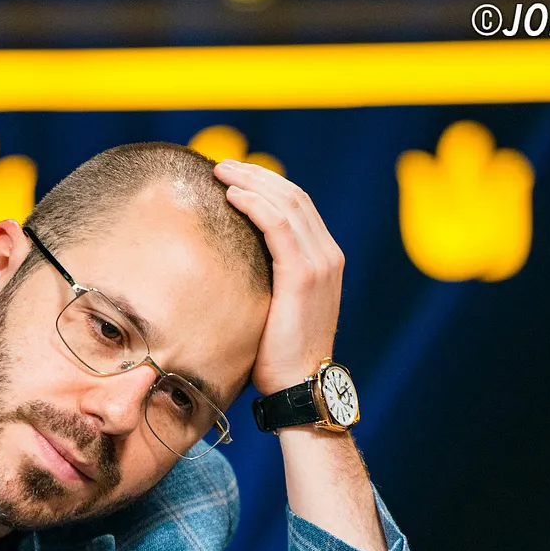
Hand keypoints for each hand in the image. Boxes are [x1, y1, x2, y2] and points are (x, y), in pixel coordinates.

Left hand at [214, 159, 344, 396]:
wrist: (300, 385)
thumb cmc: (280, 355)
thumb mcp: (276, 307)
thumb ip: (267, 280)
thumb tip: (231, 266)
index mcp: (325, 260)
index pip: (298, 206)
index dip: (267, 185)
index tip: (236, 176)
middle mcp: (328, 256)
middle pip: (293, 196)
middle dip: (257, 175)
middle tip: (224, 165)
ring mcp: (320, 264)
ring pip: (287, 203)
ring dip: (252, 182)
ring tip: (222, 172)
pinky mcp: (303, 275)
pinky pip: (279, 226)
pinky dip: (255, 205)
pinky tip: (232, 196)